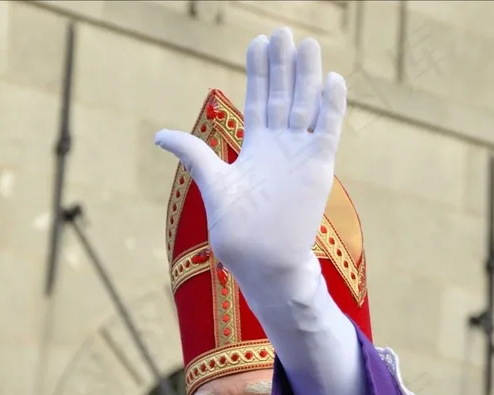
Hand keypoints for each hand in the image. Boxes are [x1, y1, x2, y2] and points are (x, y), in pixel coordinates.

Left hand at [155, 28, 346, 303]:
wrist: (264, 262)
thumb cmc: (237, 233)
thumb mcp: (213, 185)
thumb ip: (194, 154)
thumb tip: (159, 135)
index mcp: (256, 150)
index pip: (259, 100)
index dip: (259, 72)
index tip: (257, 42)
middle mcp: (281, 148)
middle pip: (284, 96)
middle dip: (283, 65)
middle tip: (283, 32)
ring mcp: (301, 156)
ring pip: (307, 106)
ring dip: (308, 76)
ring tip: (308, 45)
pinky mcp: (319, 168)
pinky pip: (328, 129)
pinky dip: (332, 106)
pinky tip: (334, 80)